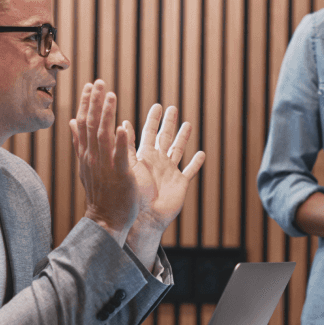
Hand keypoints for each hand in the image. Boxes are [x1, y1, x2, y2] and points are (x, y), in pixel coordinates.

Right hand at [70, 80, 138, 244]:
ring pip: (103, 136)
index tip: (90, 85)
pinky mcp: (119, 176)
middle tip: (100, 81)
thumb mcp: (87, 165)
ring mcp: (105, 166)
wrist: (105, 220)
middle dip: (95, 102)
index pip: (84, 123)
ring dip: (106, 115)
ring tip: (110, 95)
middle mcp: (93, 157)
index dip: (86, 103)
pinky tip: (122, 126)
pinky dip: (120, 142)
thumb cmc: (100, 193)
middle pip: (92, 125)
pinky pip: (119, 156)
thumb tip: (72, 122)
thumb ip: (80, 142)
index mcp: (87, 154)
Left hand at [124, 102, 205, 262]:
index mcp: (145, 156)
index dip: (154, 119)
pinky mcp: (180, 184)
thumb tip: (122, 123)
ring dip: (183, 137)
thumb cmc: (133, 195)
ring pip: (178, 150)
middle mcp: (158, 162)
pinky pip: (190, 171)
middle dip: (169, 123)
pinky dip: (196, 163)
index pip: (149, 132)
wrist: (144, 218)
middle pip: (165, 137)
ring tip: (188, 124)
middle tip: (172, 108)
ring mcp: (169, 172)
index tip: (157, 106)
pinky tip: (201, 154)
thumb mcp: (129, 167)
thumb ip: (127, 146)